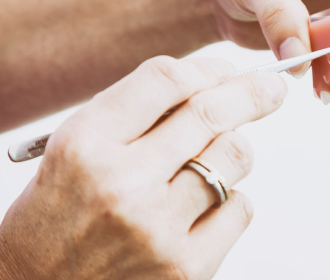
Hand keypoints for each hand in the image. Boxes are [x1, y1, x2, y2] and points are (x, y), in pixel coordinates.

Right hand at [0, 56, 286, 279]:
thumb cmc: (57, 218)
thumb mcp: (75, 151)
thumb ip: (135, 115)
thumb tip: (211, 83)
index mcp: (85, 145)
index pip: (165, 81)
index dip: (207, 69)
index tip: (226, 71)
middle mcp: (121, 184)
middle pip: (210, 113)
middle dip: (252, 92)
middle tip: (272, 88)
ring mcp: (157, 229)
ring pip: (234, 156)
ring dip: (233, 150)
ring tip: (211, 162)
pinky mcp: (186, 268)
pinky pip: (240, 207)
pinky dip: (231, 200)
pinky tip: (203, 209)